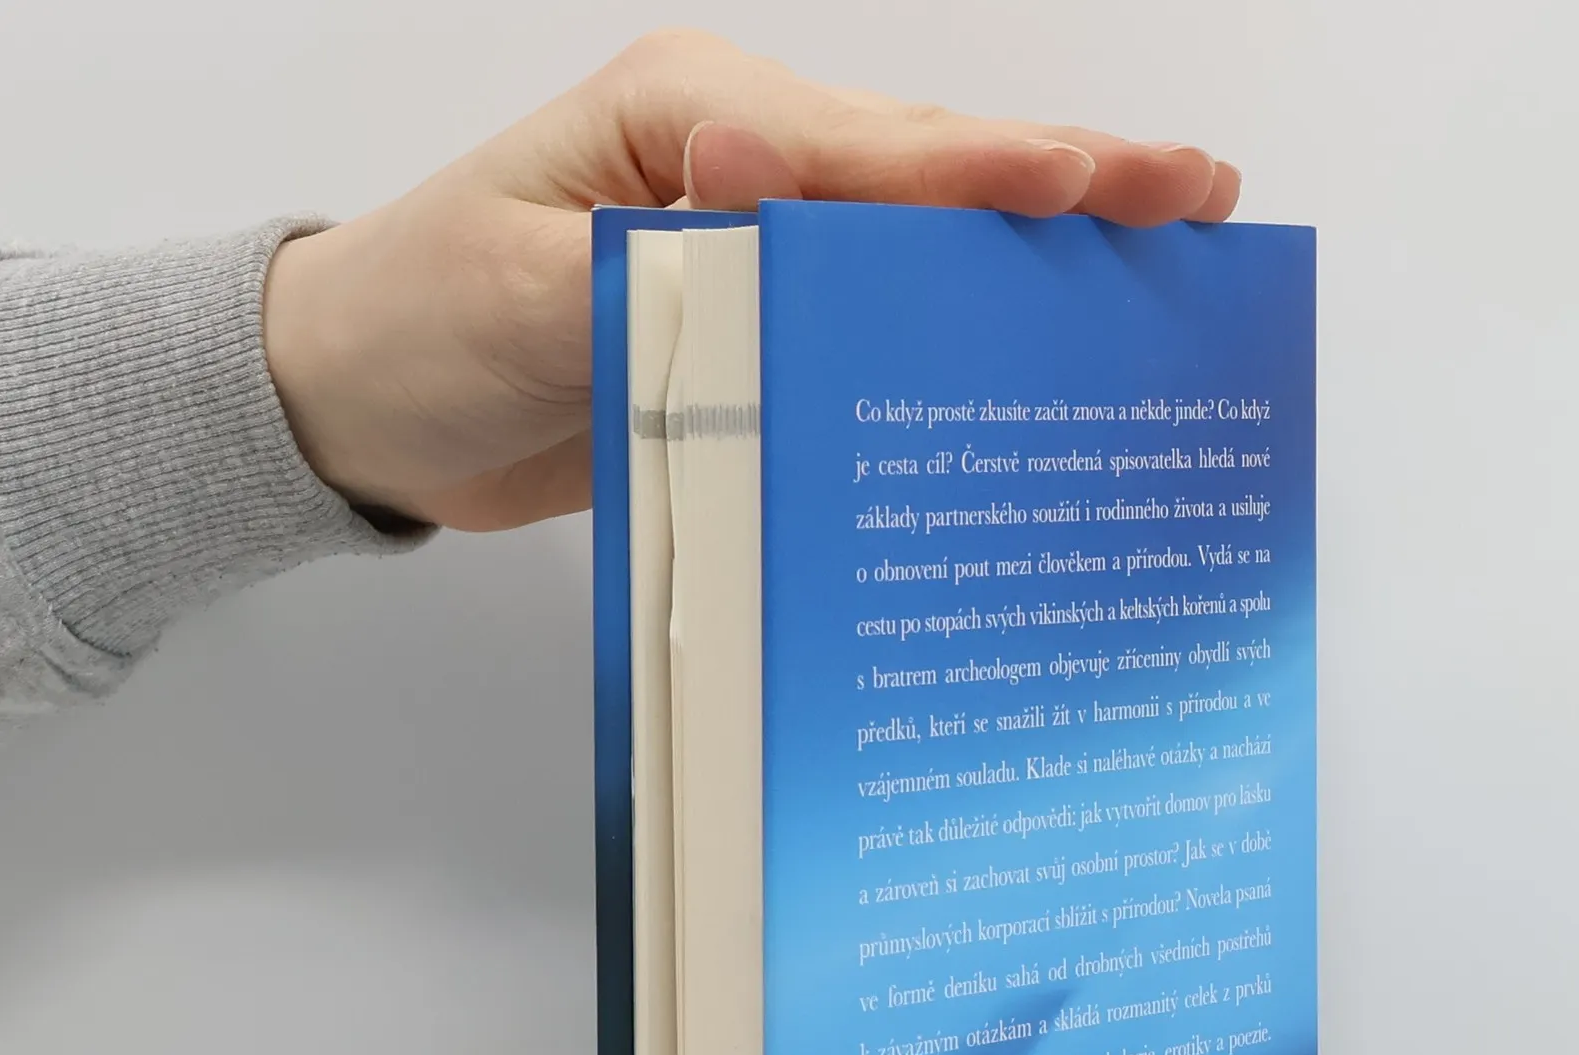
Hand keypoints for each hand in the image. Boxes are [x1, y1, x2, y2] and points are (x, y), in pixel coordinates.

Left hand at [262, 30, 1241, 532]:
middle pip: (931, 173)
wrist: (372, 411)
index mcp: (698, 120)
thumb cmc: (429, 323)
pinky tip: (1037, 355)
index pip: (875, 150)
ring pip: (924, 242)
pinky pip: (879, 324)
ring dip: (1039, 252)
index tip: (1116, 182)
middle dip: (1070, 184)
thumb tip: (765, 167)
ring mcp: (760, 248)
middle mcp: (746, 167)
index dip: (999, 170)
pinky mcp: (759, 329)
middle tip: (1206, 196)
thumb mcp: (529, 280)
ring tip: (1166, 254)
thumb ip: (652, 239)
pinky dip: (963, 330)